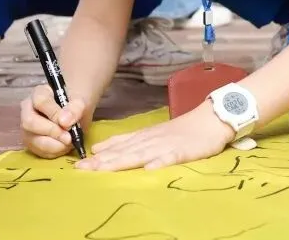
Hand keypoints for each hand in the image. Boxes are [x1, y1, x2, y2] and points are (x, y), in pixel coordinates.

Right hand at [20, 84, 87, 158]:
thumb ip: (75, 108)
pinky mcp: (30, 142)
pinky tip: (64, 146)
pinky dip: (53, 152)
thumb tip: (65, 122)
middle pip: (29, 122)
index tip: (68, 123)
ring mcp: (27, 127)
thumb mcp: (81, 101)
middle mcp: (27, 110)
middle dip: (51, 132)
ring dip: (53, 145)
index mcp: (39, 93)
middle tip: (69, 138)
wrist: (75, 113)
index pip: (40, 102)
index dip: (54, 114)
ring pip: (31, 139)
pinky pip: (38, 151)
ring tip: (69, 142)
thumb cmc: (76, 104)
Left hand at [76, 101, 233, 170]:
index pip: (118, 146)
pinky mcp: (184, 150)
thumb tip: (101, 149)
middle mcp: (151, 140)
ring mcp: (167, 145)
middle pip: (125, 152)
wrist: (209, 119)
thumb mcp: (152, 133)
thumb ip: (129, 142)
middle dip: (103, 161)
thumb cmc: (181, 130)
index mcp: (144, 137)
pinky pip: (171, 157)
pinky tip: (150, 169)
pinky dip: (160, 162)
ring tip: (105, 169)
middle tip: (83, 169)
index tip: (79, 164)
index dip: (99, 156)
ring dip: (122, 161)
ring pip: (141, 154)